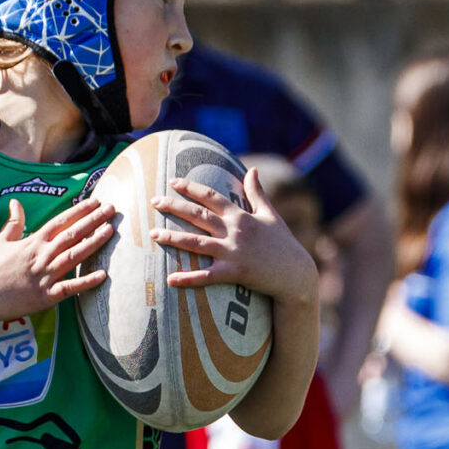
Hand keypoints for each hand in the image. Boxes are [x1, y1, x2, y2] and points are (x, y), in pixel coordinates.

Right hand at [0, 198, 115, 322]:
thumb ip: (13, 223)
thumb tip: (15, 202)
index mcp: (32, 242)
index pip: (60, 221)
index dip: (79, 210)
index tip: (95, 202)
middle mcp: (41, 256)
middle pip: (72, 235)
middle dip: (93, 221)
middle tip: (112, 210)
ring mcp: (44, 276)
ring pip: (74, 256)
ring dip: (93, 243)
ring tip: (110, 231)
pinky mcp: (44, 297)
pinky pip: (69, 288)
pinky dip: (86, 282)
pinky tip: (103, 275)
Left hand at [152, 169, 319, 309]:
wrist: (295, 273)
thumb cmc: (283, 244)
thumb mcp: (271, 214)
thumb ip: (257, 192)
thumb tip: (252, 169)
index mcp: (241, 215)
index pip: (211, 196)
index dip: (191, 187)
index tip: (172, 181)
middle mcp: (234, 230)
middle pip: (198, 215)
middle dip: (174, 206)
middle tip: (153, 201)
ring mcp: (233, 252)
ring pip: (197, 242)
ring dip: (173, 237)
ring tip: (153, 234)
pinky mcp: (234, 273)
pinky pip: (206, 276)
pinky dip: (188, 278)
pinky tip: (170, 278)